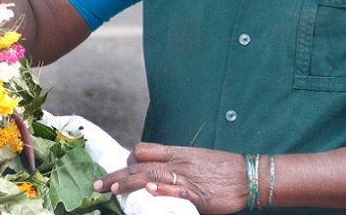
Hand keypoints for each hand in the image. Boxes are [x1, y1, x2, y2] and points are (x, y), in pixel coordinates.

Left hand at [93, 143, 248, 213]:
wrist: (248, 175)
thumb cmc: (222, 168)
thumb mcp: (195, 159)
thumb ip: (175, 164)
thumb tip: (154, 174)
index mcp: (177, 153)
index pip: (144, 149)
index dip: (128, 160)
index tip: (117, 171)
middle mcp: (178, 163)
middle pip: (141, 165)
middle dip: (117, 176)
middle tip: (97, 185)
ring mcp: (187, 178)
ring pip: (152, 176)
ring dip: (130, 183)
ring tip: (111, 190)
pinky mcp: (199, 195)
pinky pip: (177, 191)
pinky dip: (163, 191)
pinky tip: (149, 192)